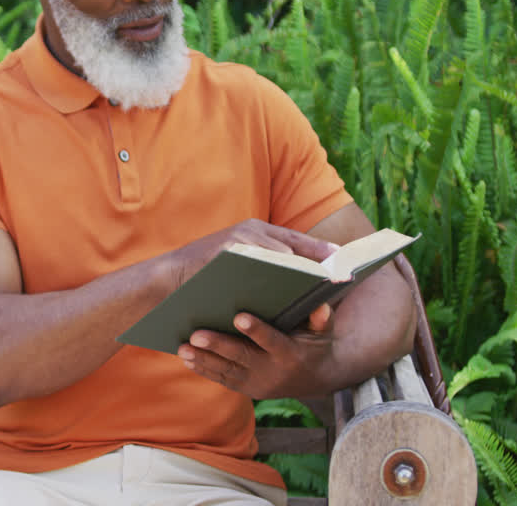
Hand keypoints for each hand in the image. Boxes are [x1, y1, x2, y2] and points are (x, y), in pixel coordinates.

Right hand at [166, 218, 337, 290]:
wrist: (167, 280)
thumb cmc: (207, 279)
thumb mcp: (242, 269)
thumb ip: (268, 269)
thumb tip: (303, 285)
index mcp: (258, 233)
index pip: (298, 242)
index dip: (324, 251)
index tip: (348, 262)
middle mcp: (252, 231)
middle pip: (296, 245)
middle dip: (321, 260)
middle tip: (344, 274)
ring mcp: (241, 238)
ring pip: (283, 251)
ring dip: (306, 267)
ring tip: (327, 282)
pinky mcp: (228, 248)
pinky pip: (261, 259)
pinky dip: (280, 270)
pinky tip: (296, 286)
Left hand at [177, 302, 339, 400]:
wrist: (318, 378)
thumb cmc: (316, 343)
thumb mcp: (324, 330)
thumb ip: (321, 318)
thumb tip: (320, 306)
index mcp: (290, 354)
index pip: (272, 341)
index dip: (257, 330)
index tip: (239, 317)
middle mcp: (273, 371)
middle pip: (241, 357)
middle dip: (218, 346)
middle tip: (195, 335)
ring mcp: (258, 383)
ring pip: (227, 371)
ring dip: (204, 359)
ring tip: (183, 348)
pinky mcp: (248, 389)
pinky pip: (224, 380)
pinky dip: (205, 370)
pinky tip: (187, 358)